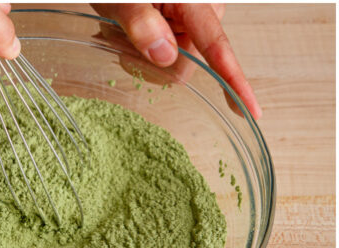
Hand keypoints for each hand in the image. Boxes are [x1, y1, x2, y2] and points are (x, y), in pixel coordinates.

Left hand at [92, 4, 261, 118]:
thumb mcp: (123, 0)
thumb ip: (141, 23)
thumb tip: (166, 56)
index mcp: (196, 3)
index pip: (218, 47)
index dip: (234, 81)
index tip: (251, 111)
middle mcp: (205, 12)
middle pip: (184, 64)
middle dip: (149, 60)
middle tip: (121, 34)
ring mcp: (195, 21)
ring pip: (172, 62)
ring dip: (142, 52)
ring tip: (123, 26)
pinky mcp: (184, 27)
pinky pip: (166, 54)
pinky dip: (142, 47)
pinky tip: (127, 30)